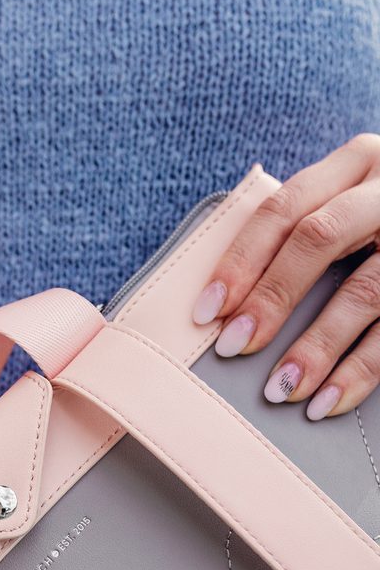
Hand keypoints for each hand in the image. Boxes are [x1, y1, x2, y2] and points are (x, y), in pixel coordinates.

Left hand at [193, 133, 379, 419]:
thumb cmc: (376, 228)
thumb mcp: (347, 206)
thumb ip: (300, 234)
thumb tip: (227, 309)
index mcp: (355, 165)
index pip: (284, 207)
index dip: (240, 260)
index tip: (205, 312)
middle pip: (319, 238)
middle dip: (271, 297)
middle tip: (232, 347)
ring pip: (363, 291)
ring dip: (316, 347)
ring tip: (281, 390)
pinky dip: (360, 372)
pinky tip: (328, 403)